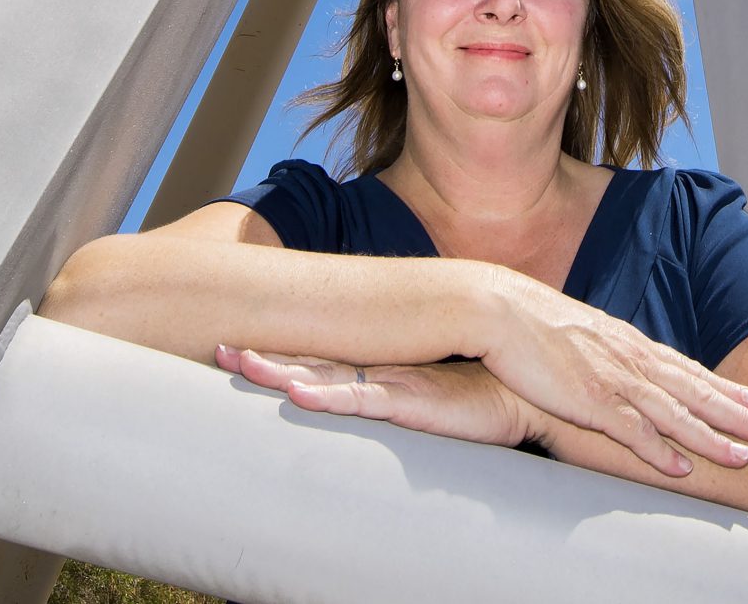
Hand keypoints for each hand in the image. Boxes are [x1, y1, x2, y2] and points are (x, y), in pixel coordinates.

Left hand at [218, 346, 539, 451]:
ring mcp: (394, 380)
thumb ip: (395, 390)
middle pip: (309, 359)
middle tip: (218, 348)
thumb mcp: (428, 392)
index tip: (232, 345)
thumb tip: (361, 394)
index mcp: (379, 362)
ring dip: (280, 371)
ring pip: (324, 376)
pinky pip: (362, 399)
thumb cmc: (480, 393)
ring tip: (241, 363)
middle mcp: (380, 365)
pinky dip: (328, 396)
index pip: (317, 354)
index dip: (276, 349)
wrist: (529, 390)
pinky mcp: (412, 402)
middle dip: (263, 354)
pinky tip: (298, 394)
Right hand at [470, 274, 747, 478]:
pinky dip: (660, 451)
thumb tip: (613, 360)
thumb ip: (603, 349)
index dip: (721, 386)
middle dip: (736, 412)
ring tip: (742, 455)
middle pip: (694, 389)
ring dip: (711, 436)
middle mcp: (631, 358)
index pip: (686, 367)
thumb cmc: (531, 321)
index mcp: (628, 342)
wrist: (499, 308)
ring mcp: (613, 378)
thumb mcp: (579, 331)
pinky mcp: (589, 399)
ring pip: (675, 412)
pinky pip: (633, 431)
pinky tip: (682, 468)